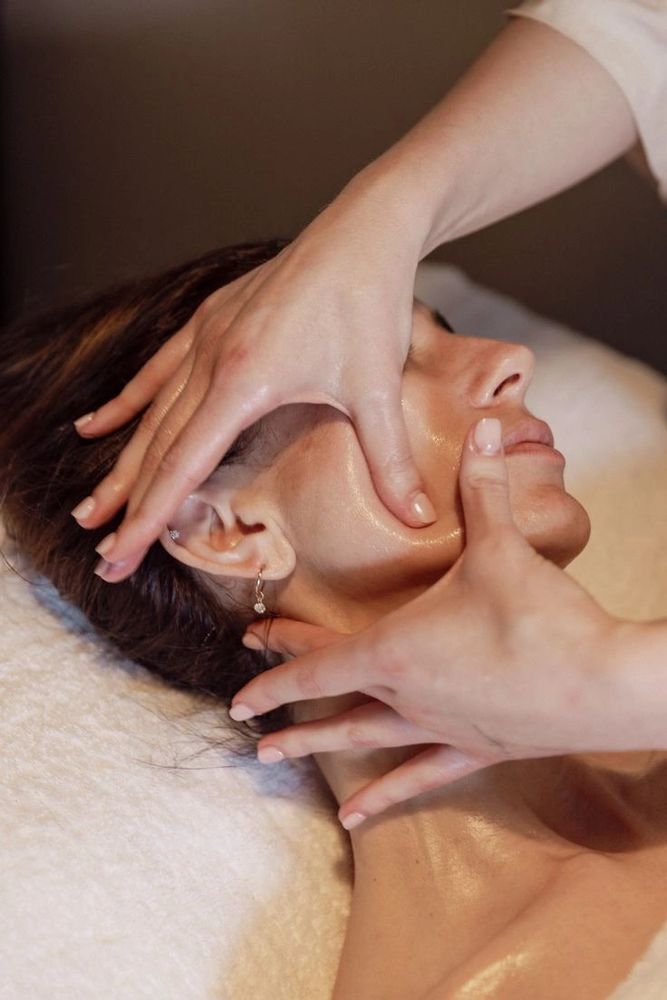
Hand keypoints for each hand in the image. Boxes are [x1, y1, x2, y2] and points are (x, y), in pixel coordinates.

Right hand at [71, 170, 436, 579]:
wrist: (367, 227)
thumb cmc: (370, 301)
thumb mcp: (378, 388)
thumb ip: (390, 460)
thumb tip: (417, 518)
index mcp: (242, 380)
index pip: (183, 465)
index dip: (149, 518)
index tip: (120, 558)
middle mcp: (210, 358)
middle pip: (157, 446)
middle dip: (128, 505)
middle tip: (101, 556)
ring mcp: (205, 336)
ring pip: (151, 414)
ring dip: (122, 464)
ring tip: (90, 507)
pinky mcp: (211, 319)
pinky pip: (157, 370)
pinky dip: (127, 403)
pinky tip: (98, 424)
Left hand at [231, 418, 623, 827]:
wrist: (605, 684)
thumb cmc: (543, 619)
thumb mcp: (503, 546)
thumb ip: (483, 487)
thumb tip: (481, 428)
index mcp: (399, 647)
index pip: (318, 661)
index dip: (276, 665)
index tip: (238, 678)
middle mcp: (407, 694)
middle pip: (331, 696)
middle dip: (284, 700)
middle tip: (242, 714)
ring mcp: (438, 727)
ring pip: (362, 739)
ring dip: (314, 745)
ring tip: (269, 758)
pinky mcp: (475, 749)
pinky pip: (418, 776)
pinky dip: (384, 796)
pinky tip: (353, 819)